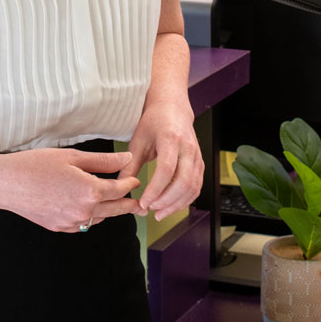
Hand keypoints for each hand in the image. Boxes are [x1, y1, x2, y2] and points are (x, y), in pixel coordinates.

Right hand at [0, 148, 140, 232]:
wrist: (6, 184)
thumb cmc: (36, 165)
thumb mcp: (72, 156)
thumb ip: (103, 160)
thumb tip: (127, 159)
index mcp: (90, 191)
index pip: (120, 190)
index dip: (130, 184)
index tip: (135, 180)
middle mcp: (84, 211)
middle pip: (116, 210)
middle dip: (129, 204)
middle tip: (139, 203)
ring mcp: (71, 222)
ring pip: (100, 219)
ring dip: (108, 211)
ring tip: (113, 202)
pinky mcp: (59, 228)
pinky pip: (83, 225)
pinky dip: (89, 217)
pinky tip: (88, 208)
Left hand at [117, 103, 203, 221]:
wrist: (172, 108)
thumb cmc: (155, 122)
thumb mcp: (138, 141)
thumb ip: (130, 166)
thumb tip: (121, 188)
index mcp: (171, 139)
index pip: (166, 169)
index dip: (155, 189)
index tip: (144, 202)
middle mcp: (188, 148)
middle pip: (183, 182)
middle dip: (167, 201)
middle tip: (151, 210)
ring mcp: (197, 156)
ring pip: (193, 187)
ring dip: (176, 204)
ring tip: (159, 213)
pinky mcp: (200, 164)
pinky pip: (196, 186)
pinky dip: (185, 200)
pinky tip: (171, 205)